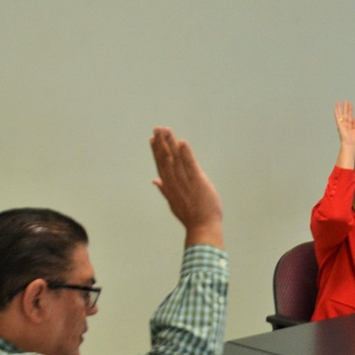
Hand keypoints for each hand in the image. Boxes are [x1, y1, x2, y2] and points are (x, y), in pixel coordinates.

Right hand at [151, 127, 223, 247]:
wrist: (202, 227)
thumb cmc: (190, 216)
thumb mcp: (173, 202)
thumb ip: (164, 189)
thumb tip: (154, 180)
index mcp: (169, 186)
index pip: (161, 164)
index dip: (156, 151)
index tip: (152, 138)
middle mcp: (174, 182)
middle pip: (166, 158)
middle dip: (161, 142)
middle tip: (157, 128)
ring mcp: (185, 181)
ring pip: (176, 159)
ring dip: (170, 143)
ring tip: (166, 130)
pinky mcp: (197, 181)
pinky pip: (190, 165)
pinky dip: (186, 154)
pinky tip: (182, 142)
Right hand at [334, 100, 354, 147]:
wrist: (351, 145)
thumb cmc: (354, 141)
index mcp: (350, 125)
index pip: (350, 115)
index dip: (350, 110)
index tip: (350, 104)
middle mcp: (346, 124)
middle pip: (345, 113)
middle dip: (345, 107)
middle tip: (345, 100)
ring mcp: (342, 124)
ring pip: (341, 115)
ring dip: (339, 108)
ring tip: (338, 102)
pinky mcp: (340, 126)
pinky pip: (338, 118)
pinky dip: (336, 114)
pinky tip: (335, 109)